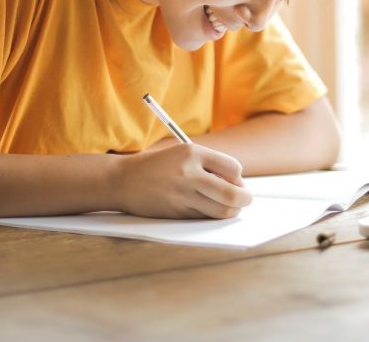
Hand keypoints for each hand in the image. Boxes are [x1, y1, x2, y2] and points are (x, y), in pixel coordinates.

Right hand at [113, 144, 251, 218]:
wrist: (123, 180)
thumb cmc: (158, 166)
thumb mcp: (182, 154)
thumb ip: (209, 165)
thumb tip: (238, 185)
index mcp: (192, 152)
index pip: (233, 168)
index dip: (239, 178)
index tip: (236, 182)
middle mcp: (189, 173)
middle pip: (232, 193)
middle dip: (244, 199)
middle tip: (245, 200)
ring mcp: (182, 194)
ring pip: (221, 210)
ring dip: (232, 211)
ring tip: (230, 207)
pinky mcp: (176, 212)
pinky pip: (204, 217)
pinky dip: (212, 215)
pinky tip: (208, 210)